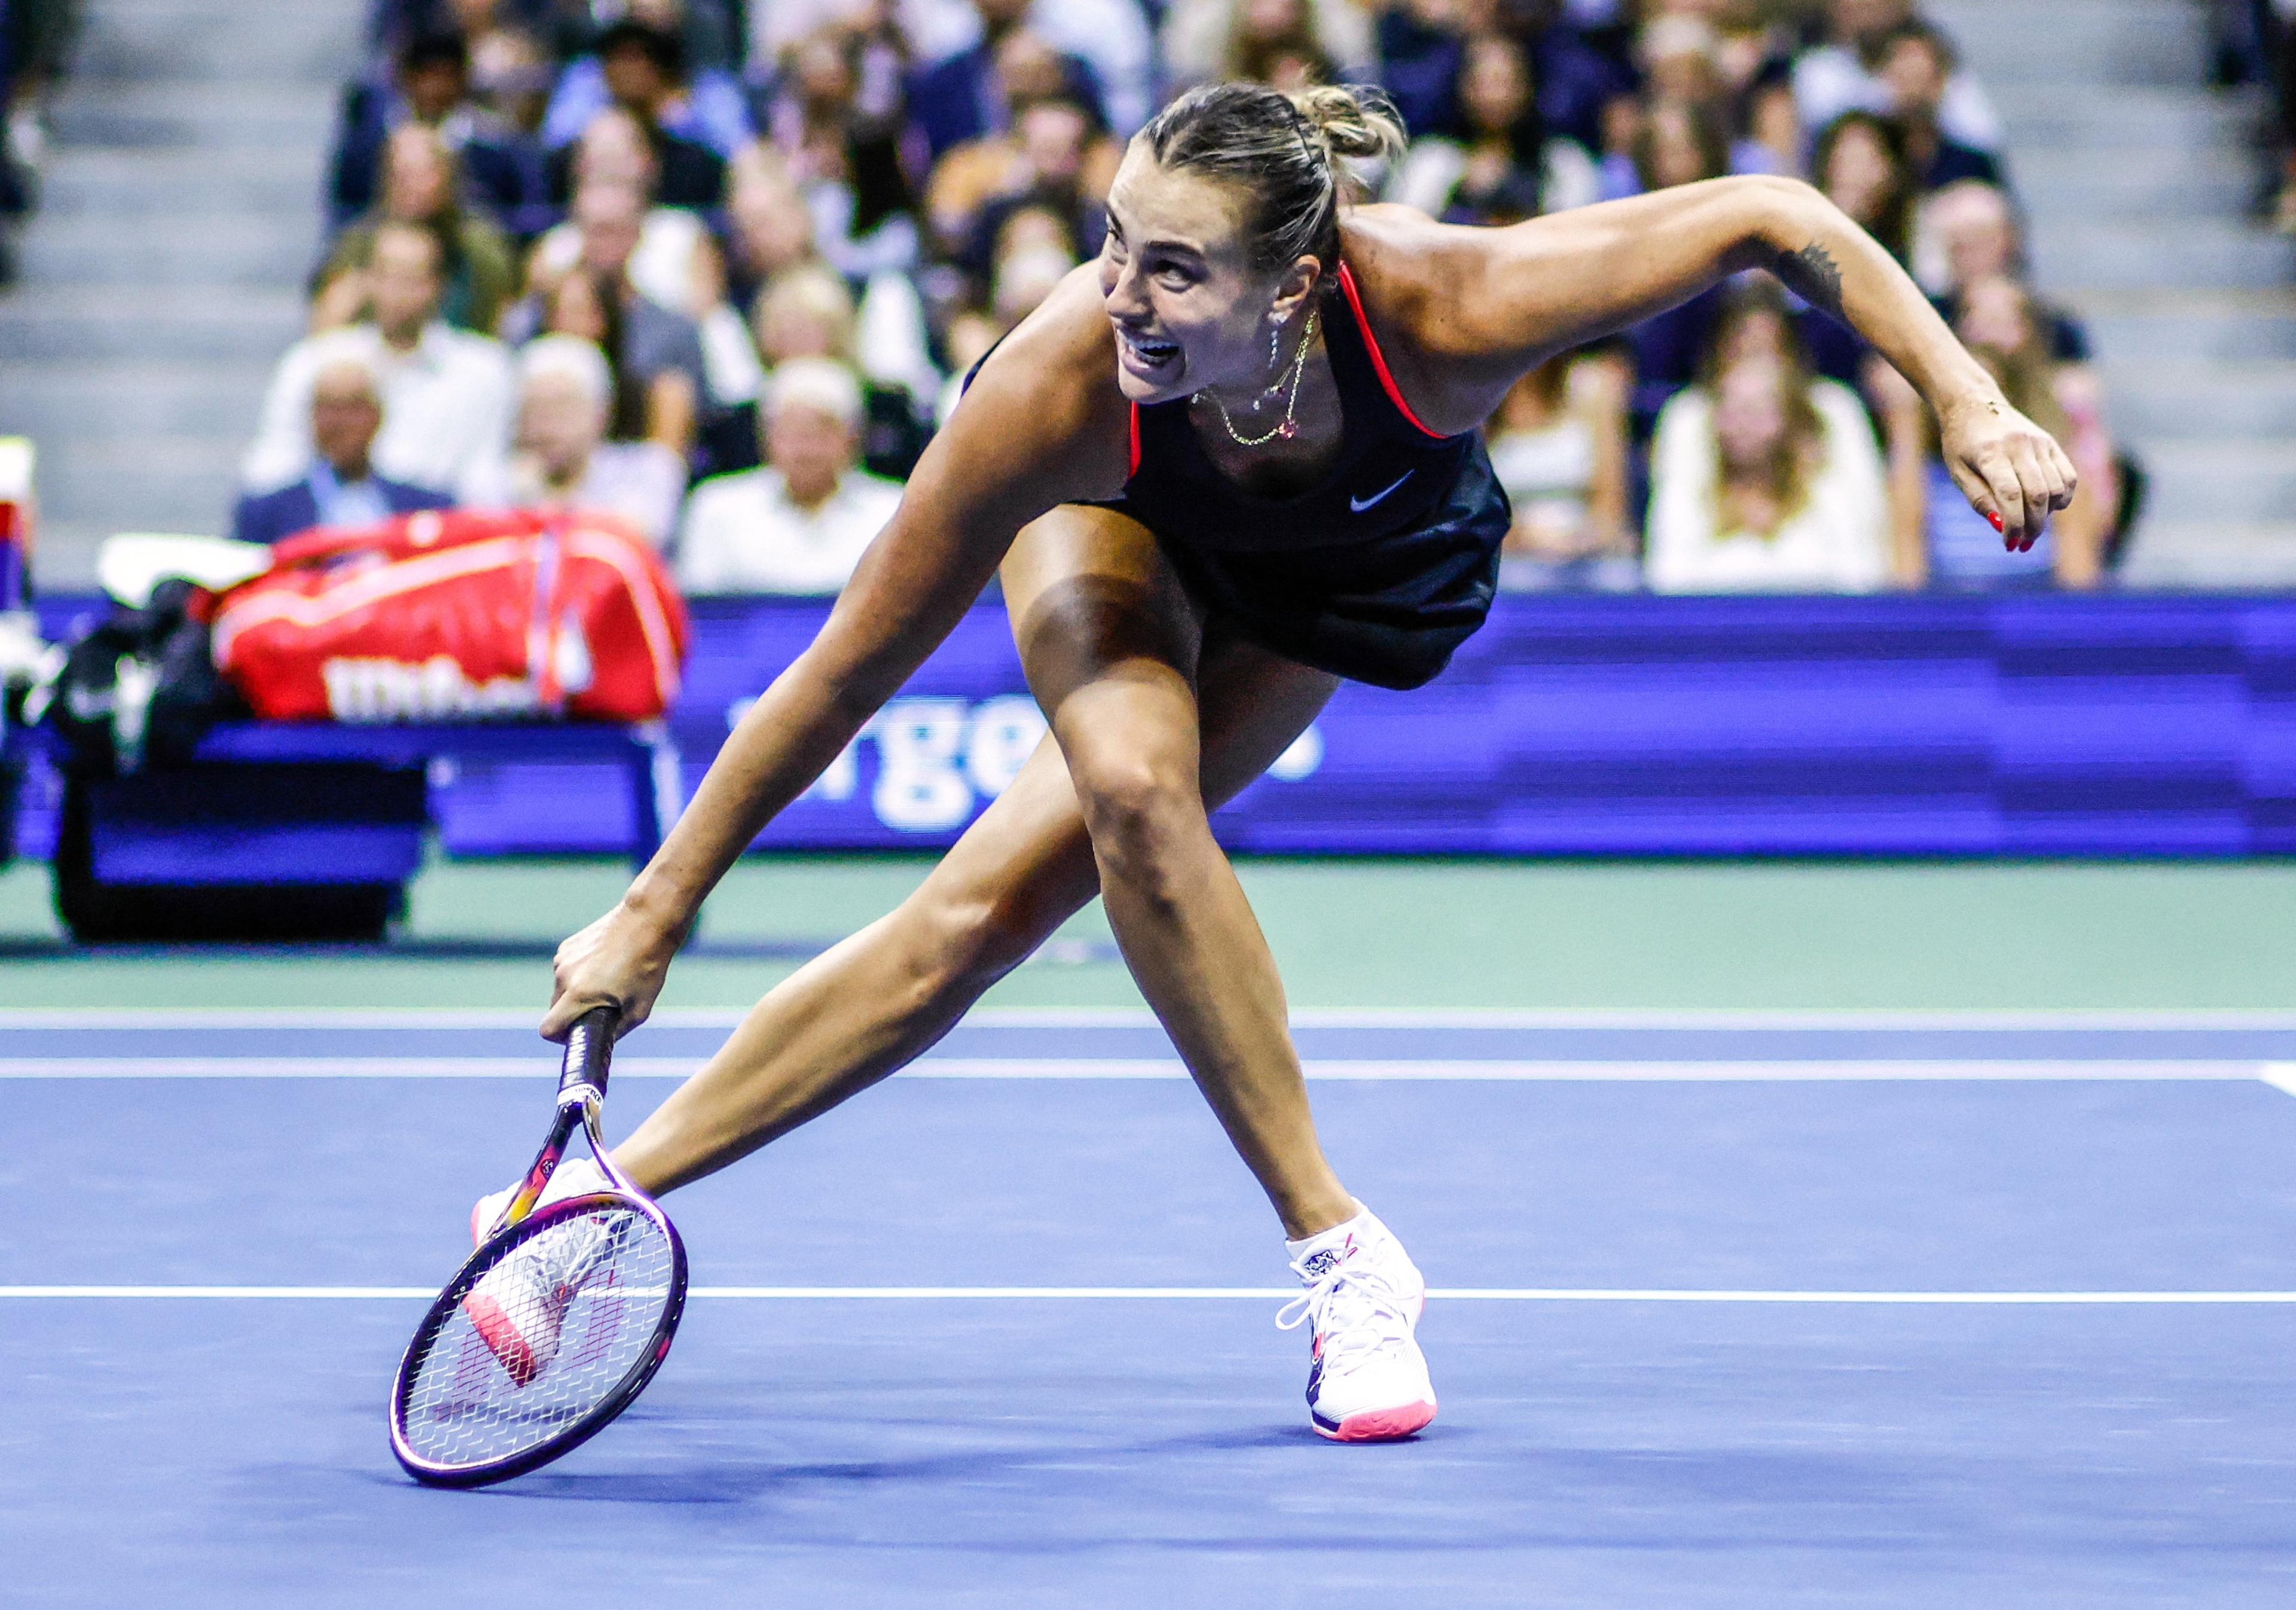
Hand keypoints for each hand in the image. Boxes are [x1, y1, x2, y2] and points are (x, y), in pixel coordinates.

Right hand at [540, 900, 686, 1042]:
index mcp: (579, 994)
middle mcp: (564, 976)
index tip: (578, 1033)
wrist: (647, 922)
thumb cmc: (647, 967)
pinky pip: (566, 971)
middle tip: (599, 1009)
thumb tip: (600, 1045)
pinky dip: (579, 975)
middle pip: (554, 1010)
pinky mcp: (566, 946)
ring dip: (576, 993)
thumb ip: (614, 1032)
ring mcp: (563, 959)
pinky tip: (603, 966)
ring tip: (607, 982)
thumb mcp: (638, 1009)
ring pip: (561, 989)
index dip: (561, 1037)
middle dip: (571, 1015)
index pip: (548, 1029)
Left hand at [1938, 391, 2077, 553]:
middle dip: (2033, 526)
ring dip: (2047, 515)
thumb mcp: (1958, 473)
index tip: (2009, 544)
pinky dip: (2063, 497)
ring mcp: (2039, 443)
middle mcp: (2020, 445)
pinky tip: (2049, 508)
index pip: (2010, 495)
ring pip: (2057, 487)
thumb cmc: (1961, 444)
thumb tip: (2000, 526)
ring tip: (2031, 527)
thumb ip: (1979, 499)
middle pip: (2037, 495)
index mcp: (1991, 453)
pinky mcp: (2051, 443)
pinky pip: (2068, 476)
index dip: (2013, 525)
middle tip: (2022, 544)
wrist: (1975, 405)